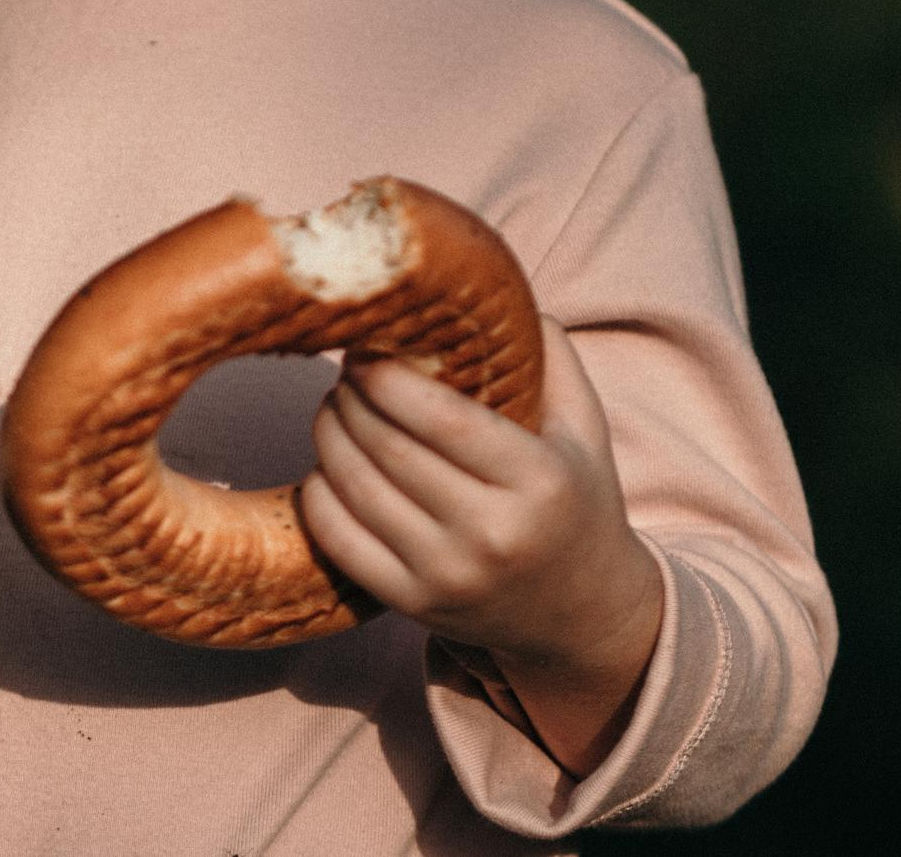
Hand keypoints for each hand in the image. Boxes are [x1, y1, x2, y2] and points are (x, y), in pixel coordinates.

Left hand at [302, 316, 662, 773]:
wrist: (580, 616)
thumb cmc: (574, 500)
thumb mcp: (583, 427)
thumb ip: (549, 354)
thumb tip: (491, 285)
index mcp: (539, 482)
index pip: (442, 419)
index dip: (386, 379)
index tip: (364, 351)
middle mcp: (492, 535)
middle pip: (387, 448)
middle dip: (349, 399)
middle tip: (344, 374)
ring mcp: (446, 576)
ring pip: (352, 488)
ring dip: (328, 436)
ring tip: (336, 409)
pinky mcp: (410, 604)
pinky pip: (335, 537)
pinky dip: (317, 491)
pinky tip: (330, 465)